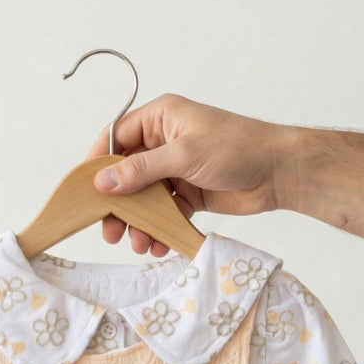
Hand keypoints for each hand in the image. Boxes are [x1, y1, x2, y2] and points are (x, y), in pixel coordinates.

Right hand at [84, 93, 287, 256]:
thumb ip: (141, 170)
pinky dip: (159, 229)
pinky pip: (164, 213)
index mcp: (160, 118)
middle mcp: (164, 142)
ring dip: (139, 222)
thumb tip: (103, 182)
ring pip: (144, 198)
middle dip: (118, 204)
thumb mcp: (183, 155)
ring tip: (138, 243)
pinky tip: (158, 244)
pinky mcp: (189, 194)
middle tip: (110, 231)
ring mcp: (176, 169)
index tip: (85, 191)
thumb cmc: (237, 148)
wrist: (278, 172)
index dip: (98, 163)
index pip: (116, 137)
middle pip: (126, 174)